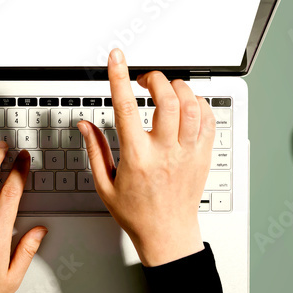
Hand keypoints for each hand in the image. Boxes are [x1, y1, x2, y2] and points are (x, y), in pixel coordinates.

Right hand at [77, 48, 213, 266]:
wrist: (167, 234)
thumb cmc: (137, 213)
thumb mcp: (105, 185)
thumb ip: (95, 150)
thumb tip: (85, 125)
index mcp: (137, 158)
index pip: (126, 108)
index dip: (119, 77)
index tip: (116, 58)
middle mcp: (165, 152)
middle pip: (167, 100)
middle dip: (155, 79)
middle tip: (145, 80)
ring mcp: (187, 153)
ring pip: (191, 106)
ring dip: (178, 89)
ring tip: (166, 91)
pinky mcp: (203, 156)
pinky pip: (208, 119)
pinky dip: (198, 104)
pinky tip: (186, 107)